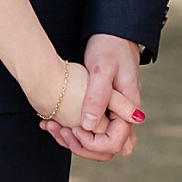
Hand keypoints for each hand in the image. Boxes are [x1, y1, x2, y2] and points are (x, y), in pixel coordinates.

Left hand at [42, 34, 145, 160]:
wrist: (112, 33)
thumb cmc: (109, 47)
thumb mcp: (101, 70)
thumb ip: (97, 98)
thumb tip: (88, 126)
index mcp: (128, 108)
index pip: (117, 143)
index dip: (94, 144)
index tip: (75, 130)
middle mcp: (123, 115)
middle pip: (109, 149)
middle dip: (83, 147)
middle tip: (61, 131)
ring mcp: (114, 112)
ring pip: (98, 141)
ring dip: (75, 140)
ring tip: (53, 127)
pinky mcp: (103, 108)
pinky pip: (91, 129)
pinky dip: (73, 129)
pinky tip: (53, 121)